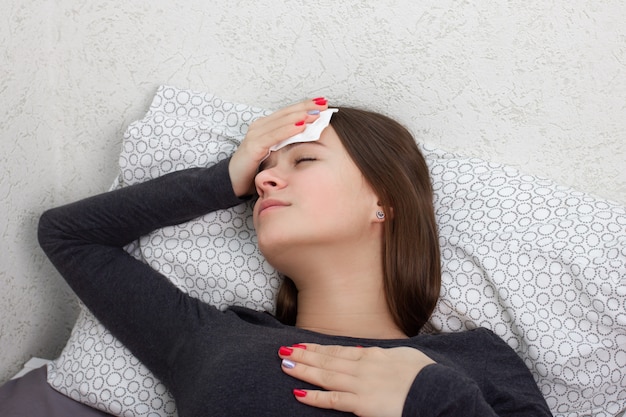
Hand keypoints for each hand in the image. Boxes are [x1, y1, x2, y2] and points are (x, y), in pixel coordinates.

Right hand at [228, 98, 327, 196]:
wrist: (233, 181)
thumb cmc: (255, 167)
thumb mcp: (275, 152)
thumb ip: (287, 142)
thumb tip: (309, 134)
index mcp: (266, 126)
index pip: (289, 112)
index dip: (305, 105)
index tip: (323, 102)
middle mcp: (260, 126)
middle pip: (287, 113)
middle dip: (306, 107)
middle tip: (325, 104)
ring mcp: (255, 134)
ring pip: (282, 121)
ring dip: (300, 116)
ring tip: (316, 113)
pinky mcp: (253, 146)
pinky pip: (274, 136)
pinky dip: (288, 130)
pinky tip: (301, 126)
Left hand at [278, 343, 435, 416]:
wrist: (438, 391)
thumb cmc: (424, 375)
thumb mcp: (402, 356)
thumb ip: (379, 354)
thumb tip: (361, 351)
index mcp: (372, 355)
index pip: (337, 351)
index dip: (317, 348)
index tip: (301, 345)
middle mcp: (362, 367)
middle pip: (327, 360)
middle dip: (304, 356)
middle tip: (283, 351)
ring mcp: (361, 385)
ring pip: (326, 376)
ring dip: (304, 371)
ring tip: (286, 365)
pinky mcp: (363, 404)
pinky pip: (334, 400)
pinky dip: (315, 397)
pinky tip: (299, 394)